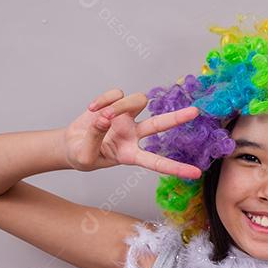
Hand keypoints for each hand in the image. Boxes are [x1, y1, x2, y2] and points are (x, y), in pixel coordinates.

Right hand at [63, 87, 202, 177]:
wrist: (70, 144)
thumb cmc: (82, 155)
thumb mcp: (85, 156)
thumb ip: (94, 138)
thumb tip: (104, 117)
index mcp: (130, 155)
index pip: (156, 163)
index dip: (176, 168)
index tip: (196, 173)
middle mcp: (134, 135)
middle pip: (160, 125)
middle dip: (177, 118)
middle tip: (195, 112)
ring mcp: (127, 118)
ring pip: (137, 101)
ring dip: (119, 105)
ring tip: (100, 115)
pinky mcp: (117, 104)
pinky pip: (117, 94)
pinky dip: (103, 99)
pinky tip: (92, 109)